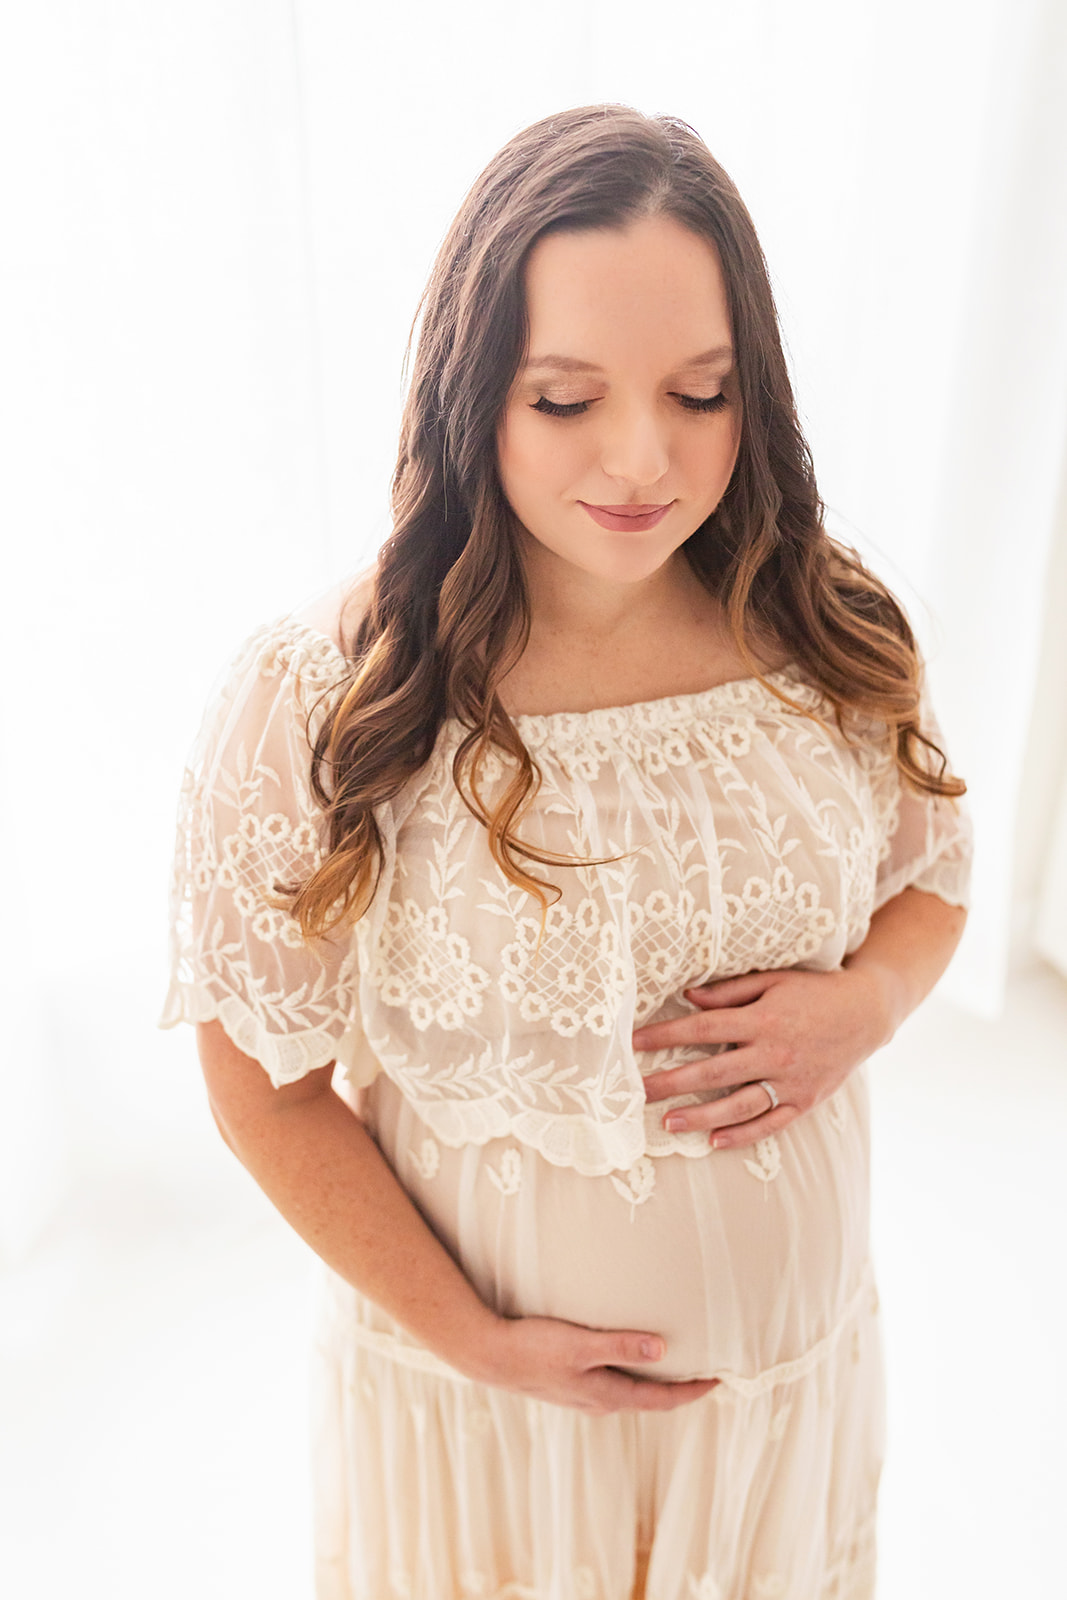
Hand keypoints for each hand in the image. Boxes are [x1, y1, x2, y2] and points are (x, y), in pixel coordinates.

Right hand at [470, 1314, 719, 1414]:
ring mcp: (582, 1395)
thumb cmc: (534, 1347)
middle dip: (678, 1390)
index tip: (719, 1381)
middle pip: (650, 1400)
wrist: (489, 1356)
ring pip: (630, 1392)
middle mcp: (599, 1401)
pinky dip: (631, 1375)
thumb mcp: (580, 1344)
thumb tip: (662, 1349)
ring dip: (655, 1383)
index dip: (692, 1392)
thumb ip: (620, 1346)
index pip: (662, 1399)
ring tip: (674, 1365)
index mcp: (607, 1395)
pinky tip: (625, 1359)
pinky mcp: (568, 1383)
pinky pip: (611, 1383)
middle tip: (705, 1373)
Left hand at [633, 966, 893, 1149]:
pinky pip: (770, 1123)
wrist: (868, 1013)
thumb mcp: (773, 980)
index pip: (703, 1030)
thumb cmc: (814, 991)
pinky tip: (714, 1141)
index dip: (665, 1036)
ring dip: (700, 1115)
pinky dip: (742, 1134)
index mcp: (762, 1019)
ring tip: (667, 1123)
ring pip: (738, 1105)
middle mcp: (774, 1053)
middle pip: (713, 1073)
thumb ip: (729, 992)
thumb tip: (688, 998)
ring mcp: (791, 1081)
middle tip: (638, 1093)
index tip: (633, 1044)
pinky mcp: (806, 1100)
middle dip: (671, 1083)